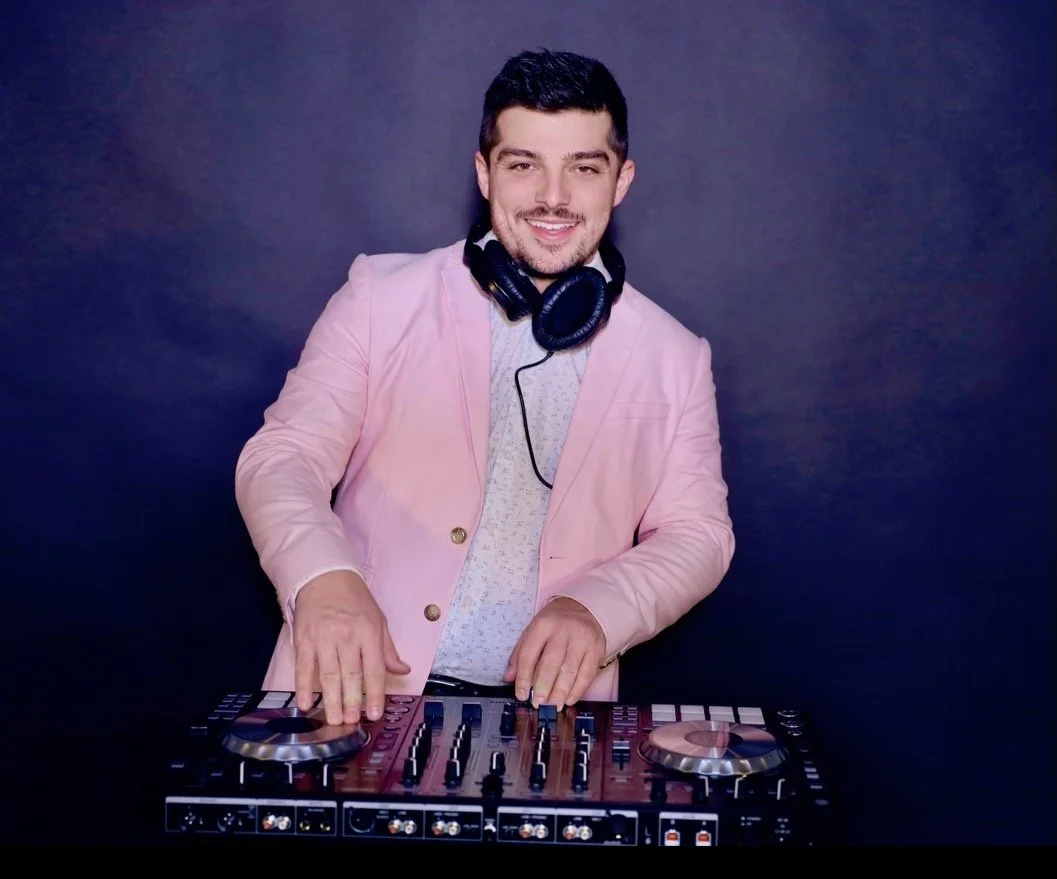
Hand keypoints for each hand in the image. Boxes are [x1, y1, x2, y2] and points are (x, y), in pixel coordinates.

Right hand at [292, 570, 409, 724]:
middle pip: (350, 674)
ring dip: (331, 699)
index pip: (374, 668)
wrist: (324, 576)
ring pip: (328, 674)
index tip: (375, 713)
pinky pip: (304, 667)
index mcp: (369, 632)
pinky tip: (305, 703)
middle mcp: (347, 635)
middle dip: (351, 701)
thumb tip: (403, 670)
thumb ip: (388, 649)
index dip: (375, 693)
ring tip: (334, 719)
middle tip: (352, 721)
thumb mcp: (378, 620)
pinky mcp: (304, 639)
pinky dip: (303, 686)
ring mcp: (324, 637)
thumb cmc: (354, 600)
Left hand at [503, 597, 605, 708]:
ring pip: (569, 671)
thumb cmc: (555, 623)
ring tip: (553, 705)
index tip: (521, 694)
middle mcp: (563, 630)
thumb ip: (520, 653)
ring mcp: (582, 639)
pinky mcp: (596, 649)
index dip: (523, 677)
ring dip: (560, 692)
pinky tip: (569, 699)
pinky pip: (587, 674)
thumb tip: (509, 677)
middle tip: (538, 703)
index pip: (529, 654)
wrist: (583, 608)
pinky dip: (578, 690)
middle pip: (550, 664)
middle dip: (543, 687)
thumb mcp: (533, 630)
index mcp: (543, 624)